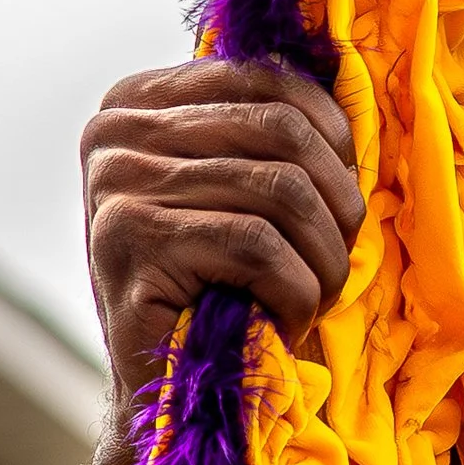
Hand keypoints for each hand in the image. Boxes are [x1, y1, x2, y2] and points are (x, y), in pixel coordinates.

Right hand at [82, 59, 362, 404]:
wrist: (163, 386)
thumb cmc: (214, 282)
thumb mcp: (234, 188)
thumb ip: (265, 133)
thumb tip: (349, 100)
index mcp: (137, 100)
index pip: (264, 78)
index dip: (331, 133)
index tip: (344, 193)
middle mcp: (114, 131)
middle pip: (281, 131)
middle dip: (337, 199)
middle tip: (341, 257)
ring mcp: (116, 184)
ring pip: (281, 188)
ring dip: (324, 254)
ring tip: (318, 294)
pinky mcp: (132, 243)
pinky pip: (258, 245)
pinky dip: (296, 288)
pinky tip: (288, 316)